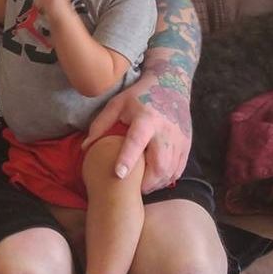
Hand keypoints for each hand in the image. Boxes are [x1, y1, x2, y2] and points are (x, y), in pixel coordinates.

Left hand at [85, 76, 190, 193]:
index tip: (118, 174)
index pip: (137, 141)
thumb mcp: (117, 104)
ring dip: (155, 184)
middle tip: (132, 189)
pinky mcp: (186, 145)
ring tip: (142, 186)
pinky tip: (155, 179)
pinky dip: (166, 179)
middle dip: (145, 182)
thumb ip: (101, 124)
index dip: (128, 159)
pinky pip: (178, 170)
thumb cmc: (140, 95)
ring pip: (170, 171)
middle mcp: (165, 131)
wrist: (172, 84)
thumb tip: (85, 148)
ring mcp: (179, 139)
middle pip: (159, 164)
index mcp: (146, 118)